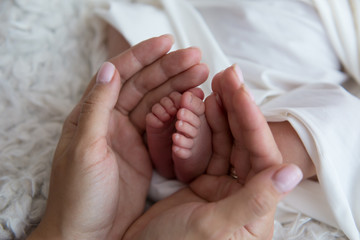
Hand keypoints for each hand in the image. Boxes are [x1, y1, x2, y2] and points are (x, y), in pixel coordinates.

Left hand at [28, 35, 208, 239]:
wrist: (88, 235)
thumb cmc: (78, 195)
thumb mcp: (84, 149)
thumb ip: (97, 108)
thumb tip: (109, 69)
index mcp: (92, 114)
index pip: (119, 75)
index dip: (143, 56)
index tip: (168, 43)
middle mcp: (111, 120)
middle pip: (143, 86)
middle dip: (169, 70)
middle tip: (196, 60)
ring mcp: (130, 136)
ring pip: (157, 103)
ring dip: (178, 88)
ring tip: (201, 76)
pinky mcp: (145, 153)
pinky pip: (164, 126)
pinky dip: (178, 113)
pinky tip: (192, 103)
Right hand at [122, 65, 302, 238]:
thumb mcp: (217, 227)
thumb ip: (256, 200)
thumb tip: (292, 172)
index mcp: (255, 208)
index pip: (261, 154)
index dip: (250, 119)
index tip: (237, 89)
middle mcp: (243, 194)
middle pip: (245, 143)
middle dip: (236, 108)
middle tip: (226, 75)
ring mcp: (221, 188)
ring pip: (225, 143)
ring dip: (219, 115)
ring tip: (213, 88)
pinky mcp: (201, 184)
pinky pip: (205, 151)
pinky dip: (201, 130)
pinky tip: (199, 110)